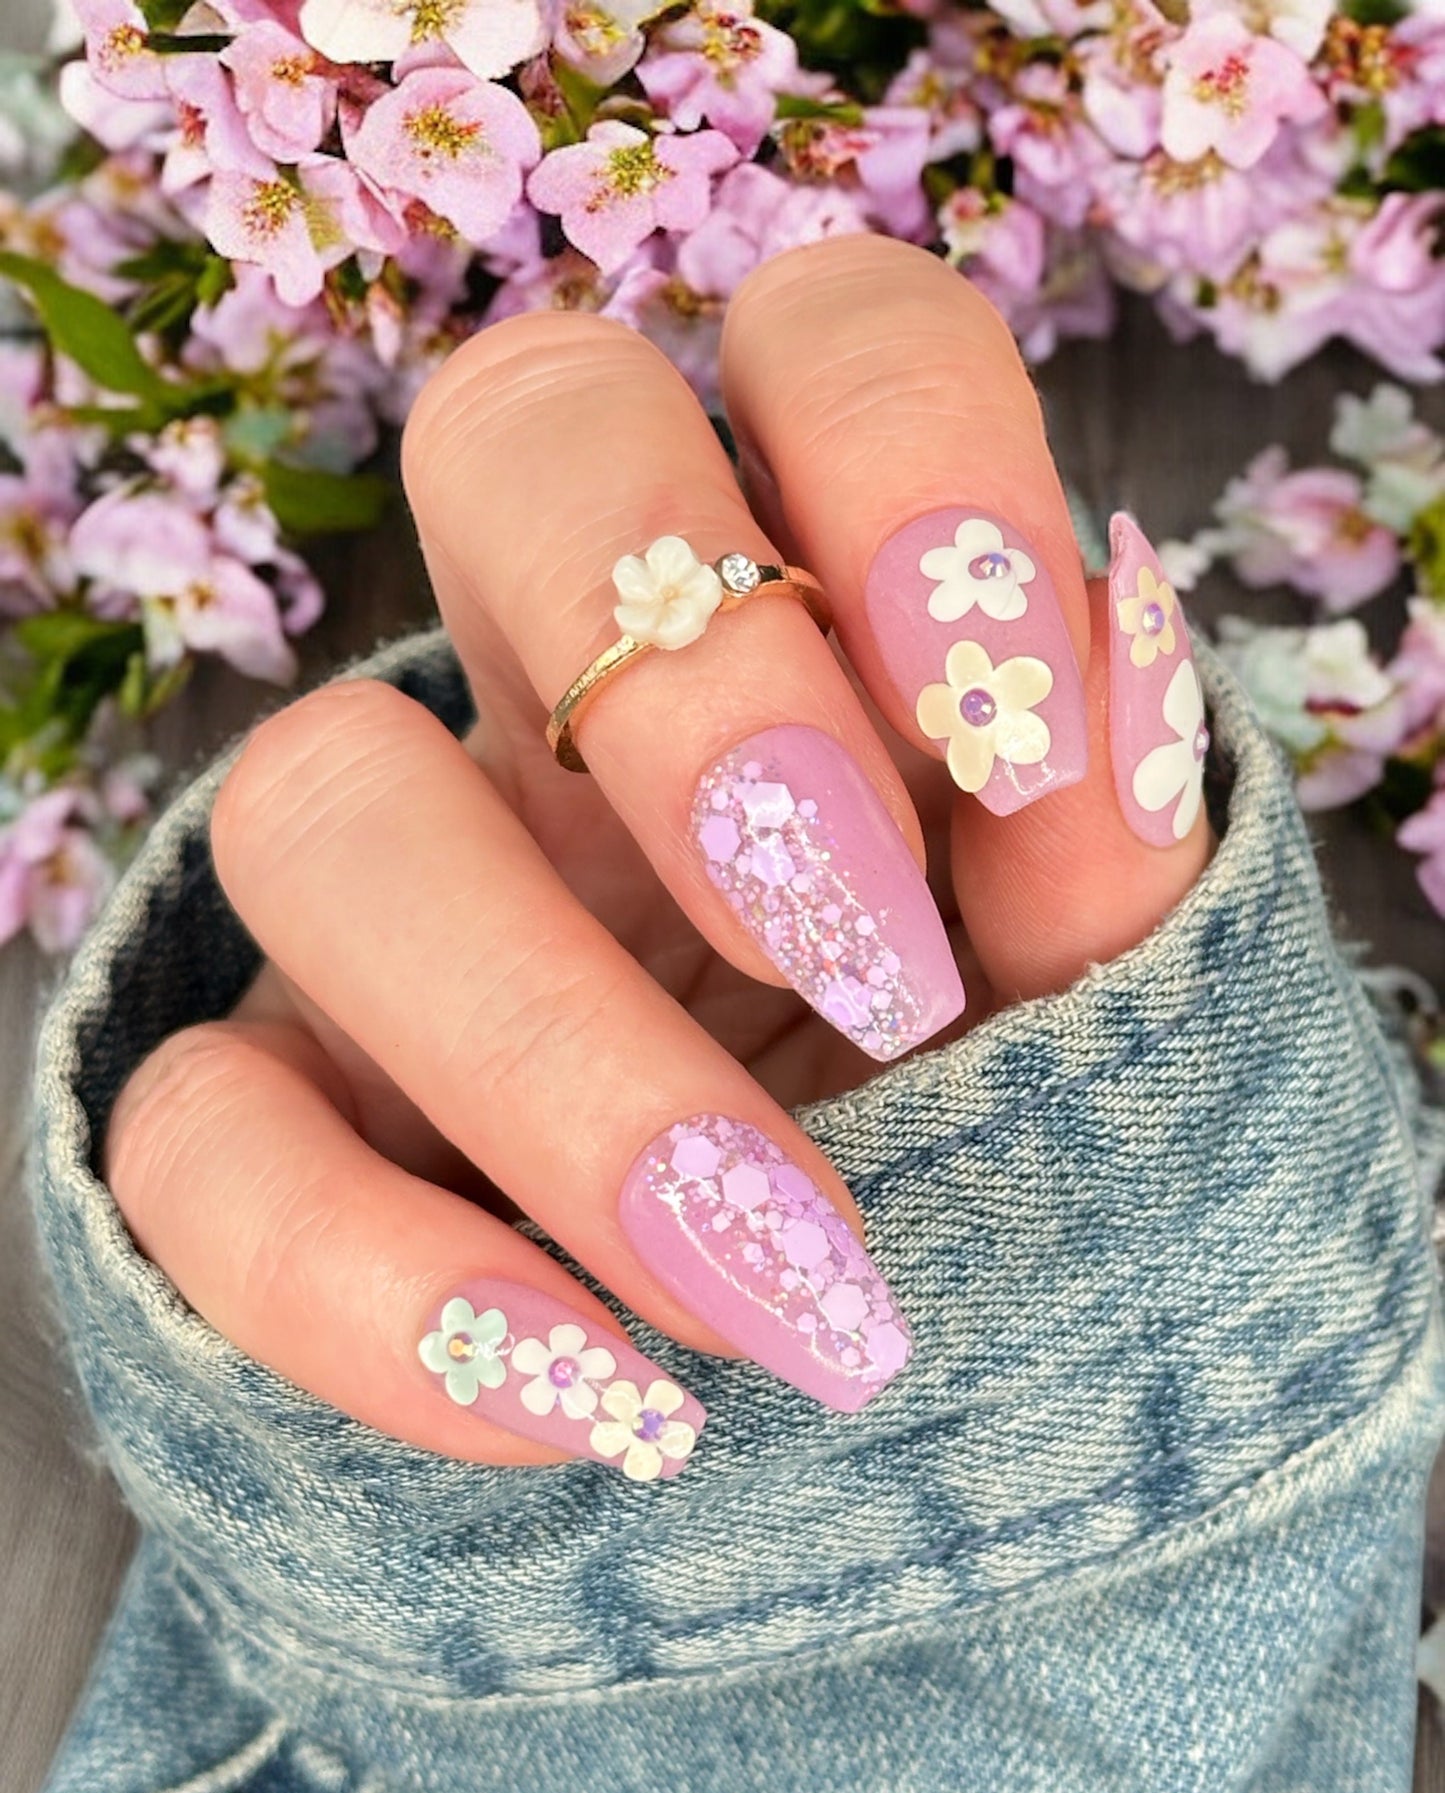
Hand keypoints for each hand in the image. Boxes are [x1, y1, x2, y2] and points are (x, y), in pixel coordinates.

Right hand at [103, 236, 1210, 1480]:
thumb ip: (1106, 860)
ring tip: (783, 1281)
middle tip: (866, 961)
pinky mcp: (265, 1114)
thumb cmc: (988, 1130)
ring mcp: (387, 896)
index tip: (1013, 742)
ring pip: (314, 808)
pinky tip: (596, 1403)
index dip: (903, 459)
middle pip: (512, 442)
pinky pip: (195, 1142)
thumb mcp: (1091, 998)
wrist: (851, 1368)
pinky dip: (382, 1288)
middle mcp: (567, 695)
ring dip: (557, 1056)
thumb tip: (1108, 692)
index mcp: (805, 609)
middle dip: (693, 685)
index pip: (818, 341)